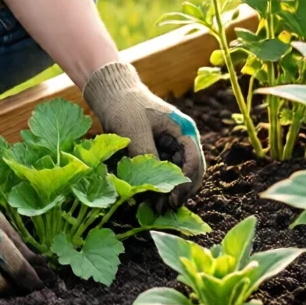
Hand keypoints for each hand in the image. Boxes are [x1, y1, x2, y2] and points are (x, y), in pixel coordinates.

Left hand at [83, 60, 204, 207]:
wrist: (112, 95)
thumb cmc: (125, 107)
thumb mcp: (134, 131)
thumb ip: (146, 155)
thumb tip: (153, 185)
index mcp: (184, 130)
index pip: (194, 162)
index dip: (185, 184)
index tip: (171, 200)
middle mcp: (182, 141)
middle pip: (190, 173)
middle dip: (178, 192)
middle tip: (161, 209)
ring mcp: (171, 148)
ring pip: (177, 176)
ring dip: (167, 192)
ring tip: (153, 208)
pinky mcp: (158, 153)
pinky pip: (163, 174)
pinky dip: (157, 186)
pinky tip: (145, 198)